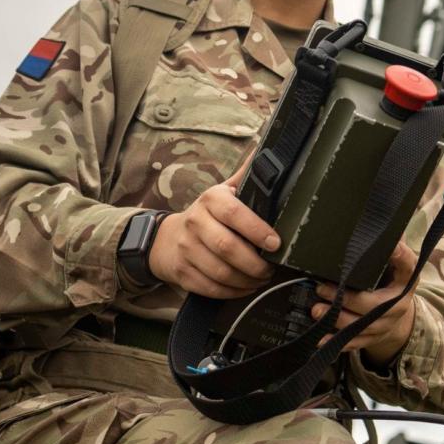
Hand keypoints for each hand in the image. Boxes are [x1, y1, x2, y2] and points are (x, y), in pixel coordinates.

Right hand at [148, 166, 280, 298]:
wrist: (167, 239)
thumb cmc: (206, 216)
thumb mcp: (223, 192)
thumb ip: (245, 177)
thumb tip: (267, 151)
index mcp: (210, 200)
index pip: (234, 213)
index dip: (257, 230)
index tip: (275, 243)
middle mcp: (195, 222)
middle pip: (227, 247)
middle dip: (255, 263)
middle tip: (271, 268)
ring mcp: (186, 249)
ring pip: (221, 272)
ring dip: (247, 280)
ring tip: (261, 278)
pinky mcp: (183, 272)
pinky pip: (211, 287)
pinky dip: (233, 292)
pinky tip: (245, 287)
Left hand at [311, 239, 416, 365]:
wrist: (398, 313)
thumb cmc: (391, 281)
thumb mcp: (395, 264)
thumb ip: (389, 248)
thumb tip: (381, 228)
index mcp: (405, 281)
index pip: (406, 266)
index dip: (400, 256)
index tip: (390, 246)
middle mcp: (397, 305)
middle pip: (373, 305)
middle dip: (345, 299)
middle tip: (321, 288)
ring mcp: (384, 325)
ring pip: (360, 327)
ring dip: (336, 320)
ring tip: (315, 310)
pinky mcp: (371, 339)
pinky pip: (353, 343)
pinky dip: (335, 342)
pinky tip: (319, 339)